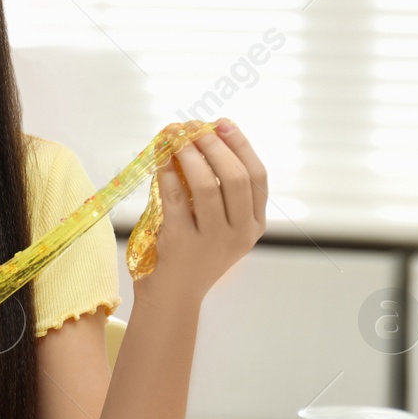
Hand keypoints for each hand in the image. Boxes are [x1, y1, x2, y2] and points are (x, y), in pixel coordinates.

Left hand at [145, 118, 266, 303]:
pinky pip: (176, 199)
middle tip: (193, 127)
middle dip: (213, 146)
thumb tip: (203, 137)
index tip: (222, 123)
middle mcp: (240, 233)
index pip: (257, 176)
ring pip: (207, 186)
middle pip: (235, 177)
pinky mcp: (183, 242)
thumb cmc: (194, 252)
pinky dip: (168, 174)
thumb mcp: (219, 224)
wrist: (173, 295)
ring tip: (175, 138)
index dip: (241, 145)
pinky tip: (160, 160)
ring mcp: (213, 240)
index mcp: (254, 224)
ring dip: (189, 155)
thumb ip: (219, 190)